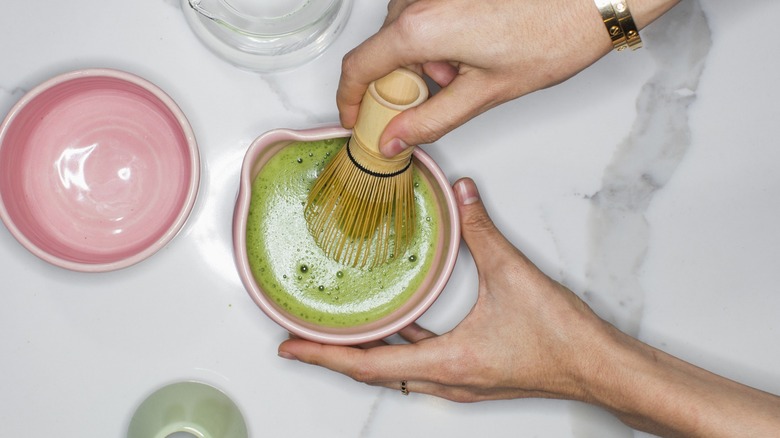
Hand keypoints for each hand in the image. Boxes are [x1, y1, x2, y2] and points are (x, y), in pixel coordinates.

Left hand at [278, 177, 607, 401]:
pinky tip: (396, 326)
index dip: (323, 355)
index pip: (368, 364)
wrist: (601, 369)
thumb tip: (461, 195)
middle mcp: (447, 380)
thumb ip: (483, 231)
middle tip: (301, 334)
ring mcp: (460, 382)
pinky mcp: (473, 376)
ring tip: (337, 330)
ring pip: (397, 372)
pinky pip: (421, 365)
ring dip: (365, 353)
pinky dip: (398, 348)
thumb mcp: (515, 276)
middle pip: (374, 373)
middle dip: (334, 354)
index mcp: (448, 362)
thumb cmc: (562, 340)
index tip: (288, 346)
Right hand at [337, 0, 678, 156]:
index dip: (350, 97)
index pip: (360, 65)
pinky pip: (425, 14)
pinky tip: (472, 49)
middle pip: (383, 49)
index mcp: (421, 28)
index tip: (355, 117)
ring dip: (423, 60)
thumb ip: (432, 119)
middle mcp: (421, 0)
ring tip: (468, 72)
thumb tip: (394, 139)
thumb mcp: (486, 93)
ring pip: (405, 32)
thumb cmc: (551, 37)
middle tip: (433, 101)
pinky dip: (437, 39)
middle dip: (401, 81)